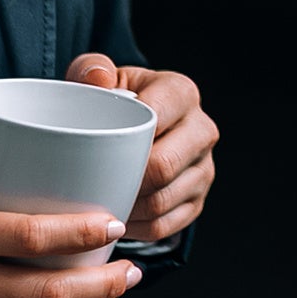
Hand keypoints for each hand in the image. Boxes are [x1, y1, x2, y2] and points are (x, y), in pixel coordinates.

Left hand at [67, 53, 218, 240]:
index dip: (125, 141)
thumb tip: (99, 80)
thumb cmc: (113, 101)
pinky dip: (136, 228)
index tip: (93, 150)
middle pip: (163, 166)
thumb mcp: (101, 78)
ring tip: (100, 203)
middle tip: (93, 184)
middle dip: (125, 180)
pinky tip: (116, 217)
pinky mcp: (198, 201)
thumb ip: (92, 69)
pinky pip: (165, 226)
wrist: (136, 128)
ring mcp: (204, 168)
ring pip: (162, 202)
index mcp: (181, 92)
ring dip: (128, 209)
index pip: (158, 119)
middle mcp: (202, 129)